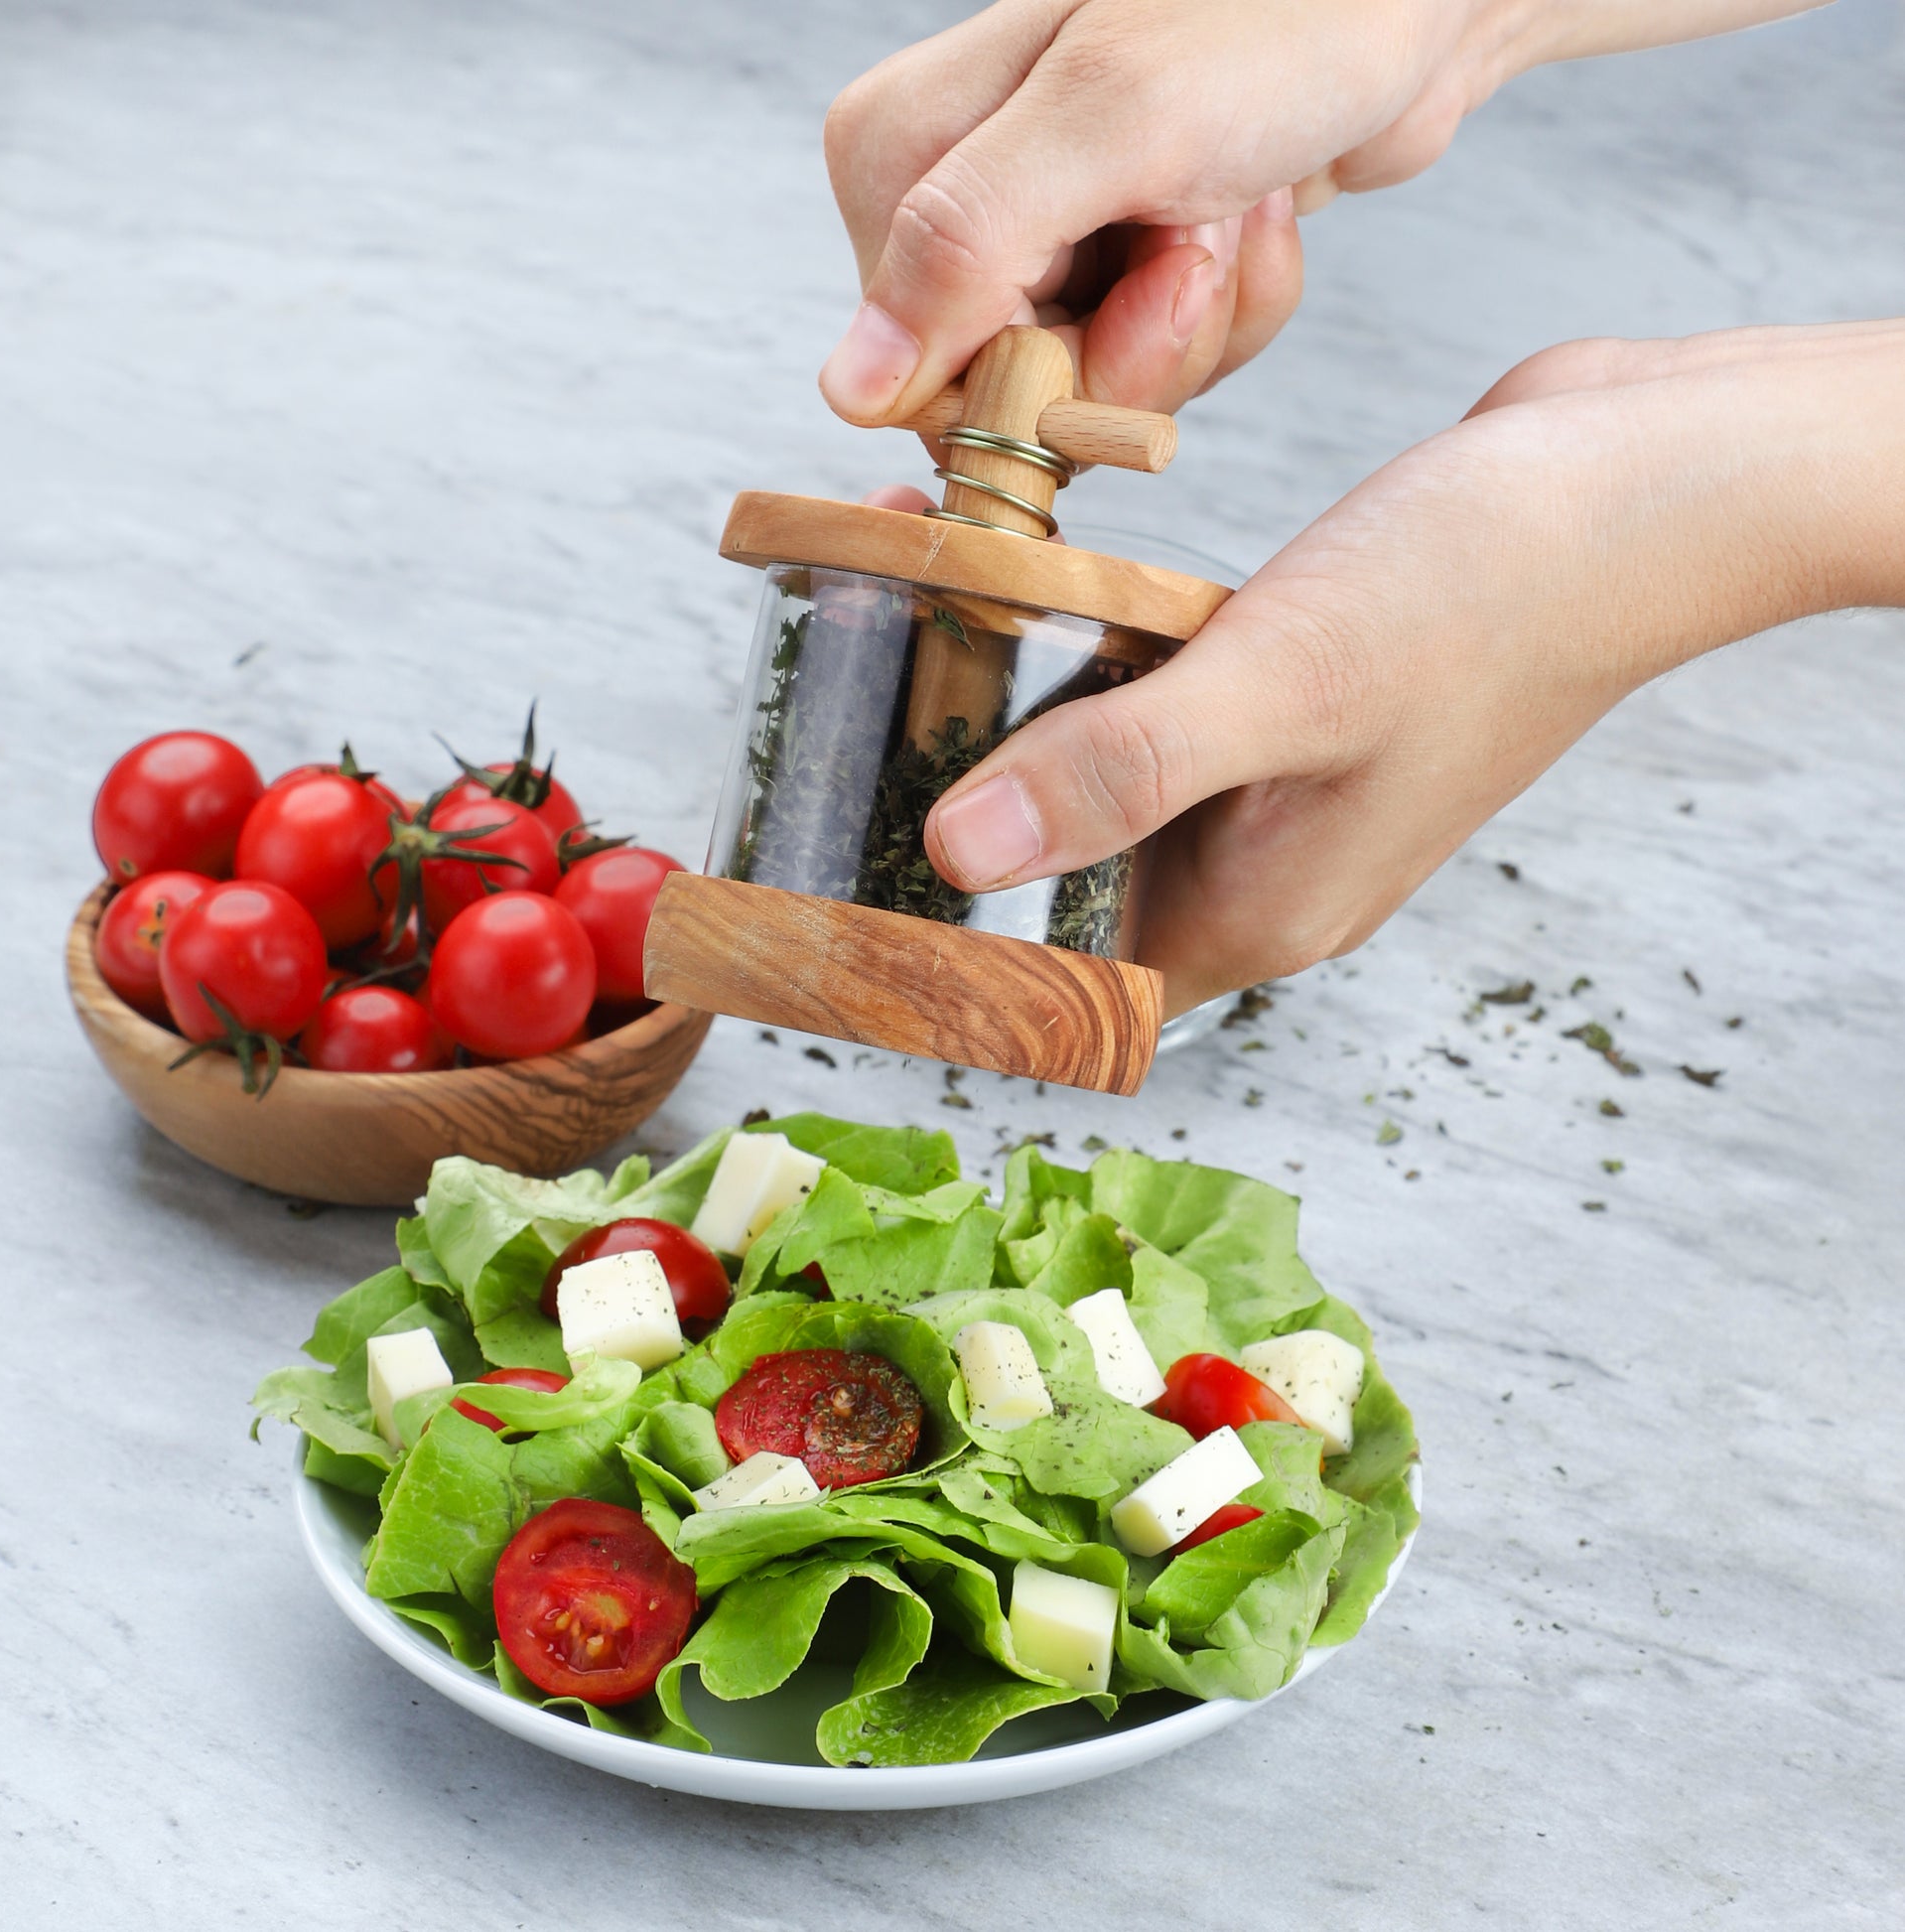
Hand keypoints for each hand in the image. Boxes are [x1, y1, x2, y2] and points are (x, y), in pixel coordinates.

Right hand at [818, 0, 1827, 424]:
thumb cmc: (1274, 14)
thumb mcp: (1110, 119)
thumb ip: (963, 248)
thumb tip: (846, 393)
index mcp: (898, 158)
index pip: (920, 382)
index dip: (1040, 375)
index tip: (1130, 281)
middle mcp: (949, 203)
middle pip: (1012, 398)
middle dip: (1137, 346)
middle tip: (1198, 231)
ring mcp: (1039, 238)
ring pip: (1095, 394)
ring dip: (1200, 323)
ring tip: (1233, 206)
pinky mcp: (1116, 264)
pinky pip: (1159, 368)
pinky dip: (1233, 312)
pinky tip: (1255, 217)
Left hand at [916, 321, 1904, 1013]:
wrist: (1647, 482)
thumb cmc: (1493, 588)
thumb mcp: (1286, 682)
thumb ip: (1123, 769)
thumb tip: (959, 849)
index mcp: (1262, 912)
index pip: (1071, 989)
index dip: (958, 963)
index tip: (851, 895)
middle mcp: (1268, 868)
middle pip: (1074, 886)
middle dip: (962, 822)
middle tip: (854, 736)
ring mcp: (1288, 786)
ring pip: (1112, 786)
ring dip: (1021, 731)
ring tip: (914, 643)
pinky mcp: (1301, 699)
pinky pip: (1162, 706)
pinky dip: (1092, 665)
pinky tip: (1034, 590)